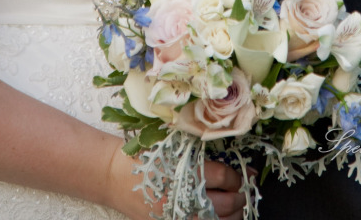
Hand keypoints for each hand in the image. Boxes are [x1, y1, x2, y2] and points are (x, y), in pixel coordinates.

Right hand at [106, 142, 250, 219]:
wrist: (116, 176)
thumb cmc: (147, 156)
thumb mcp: (176, 147)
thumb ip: (202, 154)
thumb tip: (232, 161)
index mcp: (188, 172)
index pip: (225, 178)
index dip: (238, 177)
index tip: (242, 174)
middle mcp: (185, 197)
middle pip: (226, 204)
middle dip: (240, 198)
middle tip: (244, 191)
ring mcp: (178, 216)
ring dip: (232, 215)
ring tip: (237, 208)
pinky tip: (218, 218)